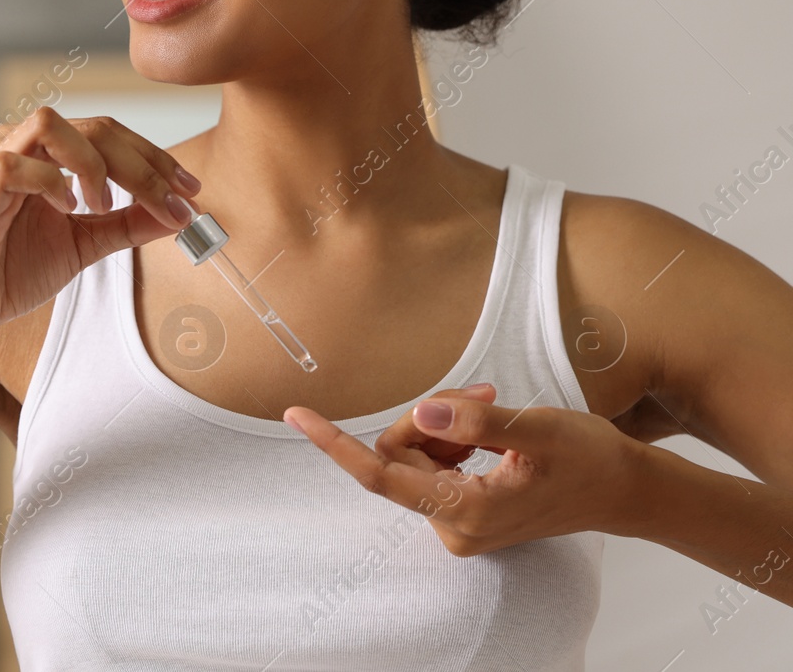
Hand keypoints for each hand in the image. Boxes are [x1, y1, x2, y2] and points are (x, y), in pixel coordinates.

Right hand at [0, 107, 200, 362]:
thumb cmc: (10, 274)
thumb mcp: (83, 245)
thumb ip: (125, 225)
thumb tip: (178, 214)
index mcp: (46, 156)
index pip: (109, 133)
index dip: (155, 157)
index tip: (191, 191)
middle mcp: (19, 147)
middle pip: (92, 124)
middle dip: (142, 162)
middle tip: (172, 201)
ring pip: (51, 123)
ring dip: (94, 162)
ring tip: (105, 205)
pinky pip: (14, 163)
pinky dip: (50, 181)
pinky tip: (67, 209)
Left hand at [284, 395, 646, 554]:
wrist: (625, 491)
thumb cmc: (588, 460)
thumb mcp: (535, 430)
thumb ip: (475, 423)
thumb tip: (422, 414)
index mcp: (465, 511)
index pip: (381, 475)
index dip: (335, 444)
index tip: (297, 417)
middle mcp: (453, 527)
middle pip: (400, 454)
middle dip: (430, 416)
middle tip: (479, 396)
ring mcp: (457, 524)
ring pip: (416, 455)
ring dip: (446, 425)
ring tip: (490, 409)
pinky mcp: (463, 514)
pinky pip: (433, 465)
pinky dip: (453, 439)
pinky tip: (488, 430)